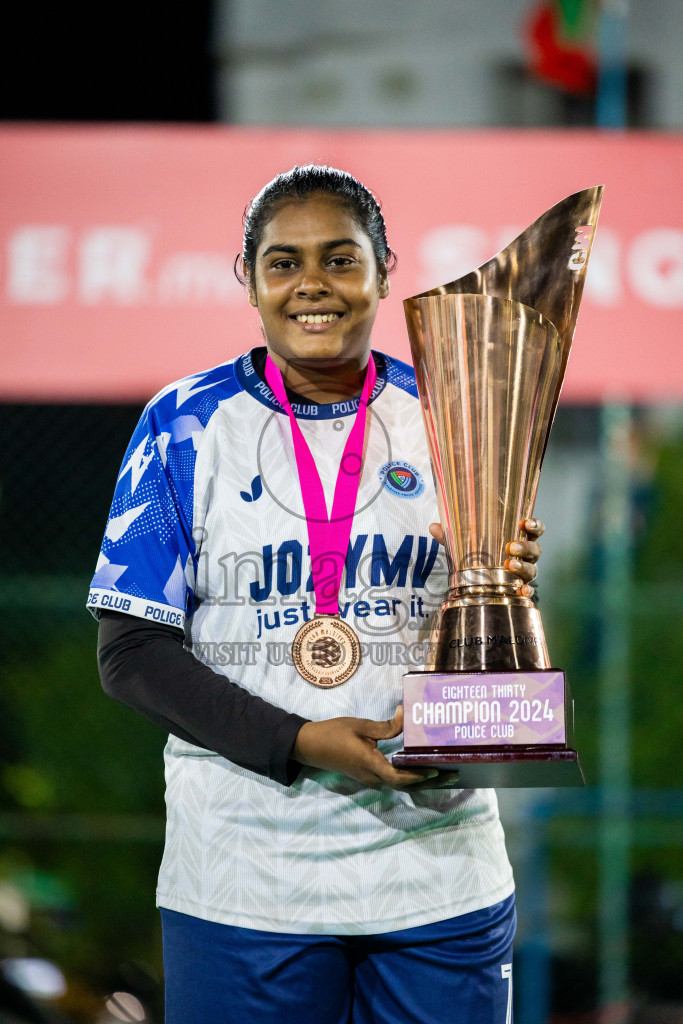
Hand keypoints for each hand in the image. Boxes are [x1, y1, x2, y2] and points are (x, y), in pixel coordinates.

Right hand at [293, 707, 458, 789]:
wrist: (310, 747)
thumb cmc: (333, 733)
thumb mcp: (360, 725)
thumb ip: (385, 727)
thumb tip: (406, 716)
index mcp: (369, 764)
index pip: (399, 776)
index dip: (418, 775)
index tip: (436, 770)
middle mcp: (372, 777)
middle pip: (405, 785)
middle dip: (430, 781)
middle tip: (454, 774)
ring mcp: (369, 779)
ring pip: (400, 784)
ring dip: (422, 781)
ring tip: (444, 773)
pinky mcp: (367, 776)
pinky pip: (393, 779)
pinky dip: (410, 777)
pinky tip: (421, 769)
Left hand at [429, 517, 544, 597]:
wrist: (478, 583)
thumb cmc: (478, 556)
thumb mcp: (464, 545)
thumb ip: (452, 536)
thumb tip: (433, 526)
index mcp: (518, 539)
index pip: (534, 529)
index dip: (534, 525)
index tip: (525, 522)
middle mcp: (525, 556)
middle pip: (535, 549)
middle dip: (526, 546)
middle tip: (511, 547)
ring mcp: (524, 573)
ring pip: (533, 569)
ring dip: (524, 567)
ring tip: (510, 565)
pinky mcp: (520, 590)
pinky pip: (529, 591)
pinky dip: (527, 591)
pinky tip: (521, 591)